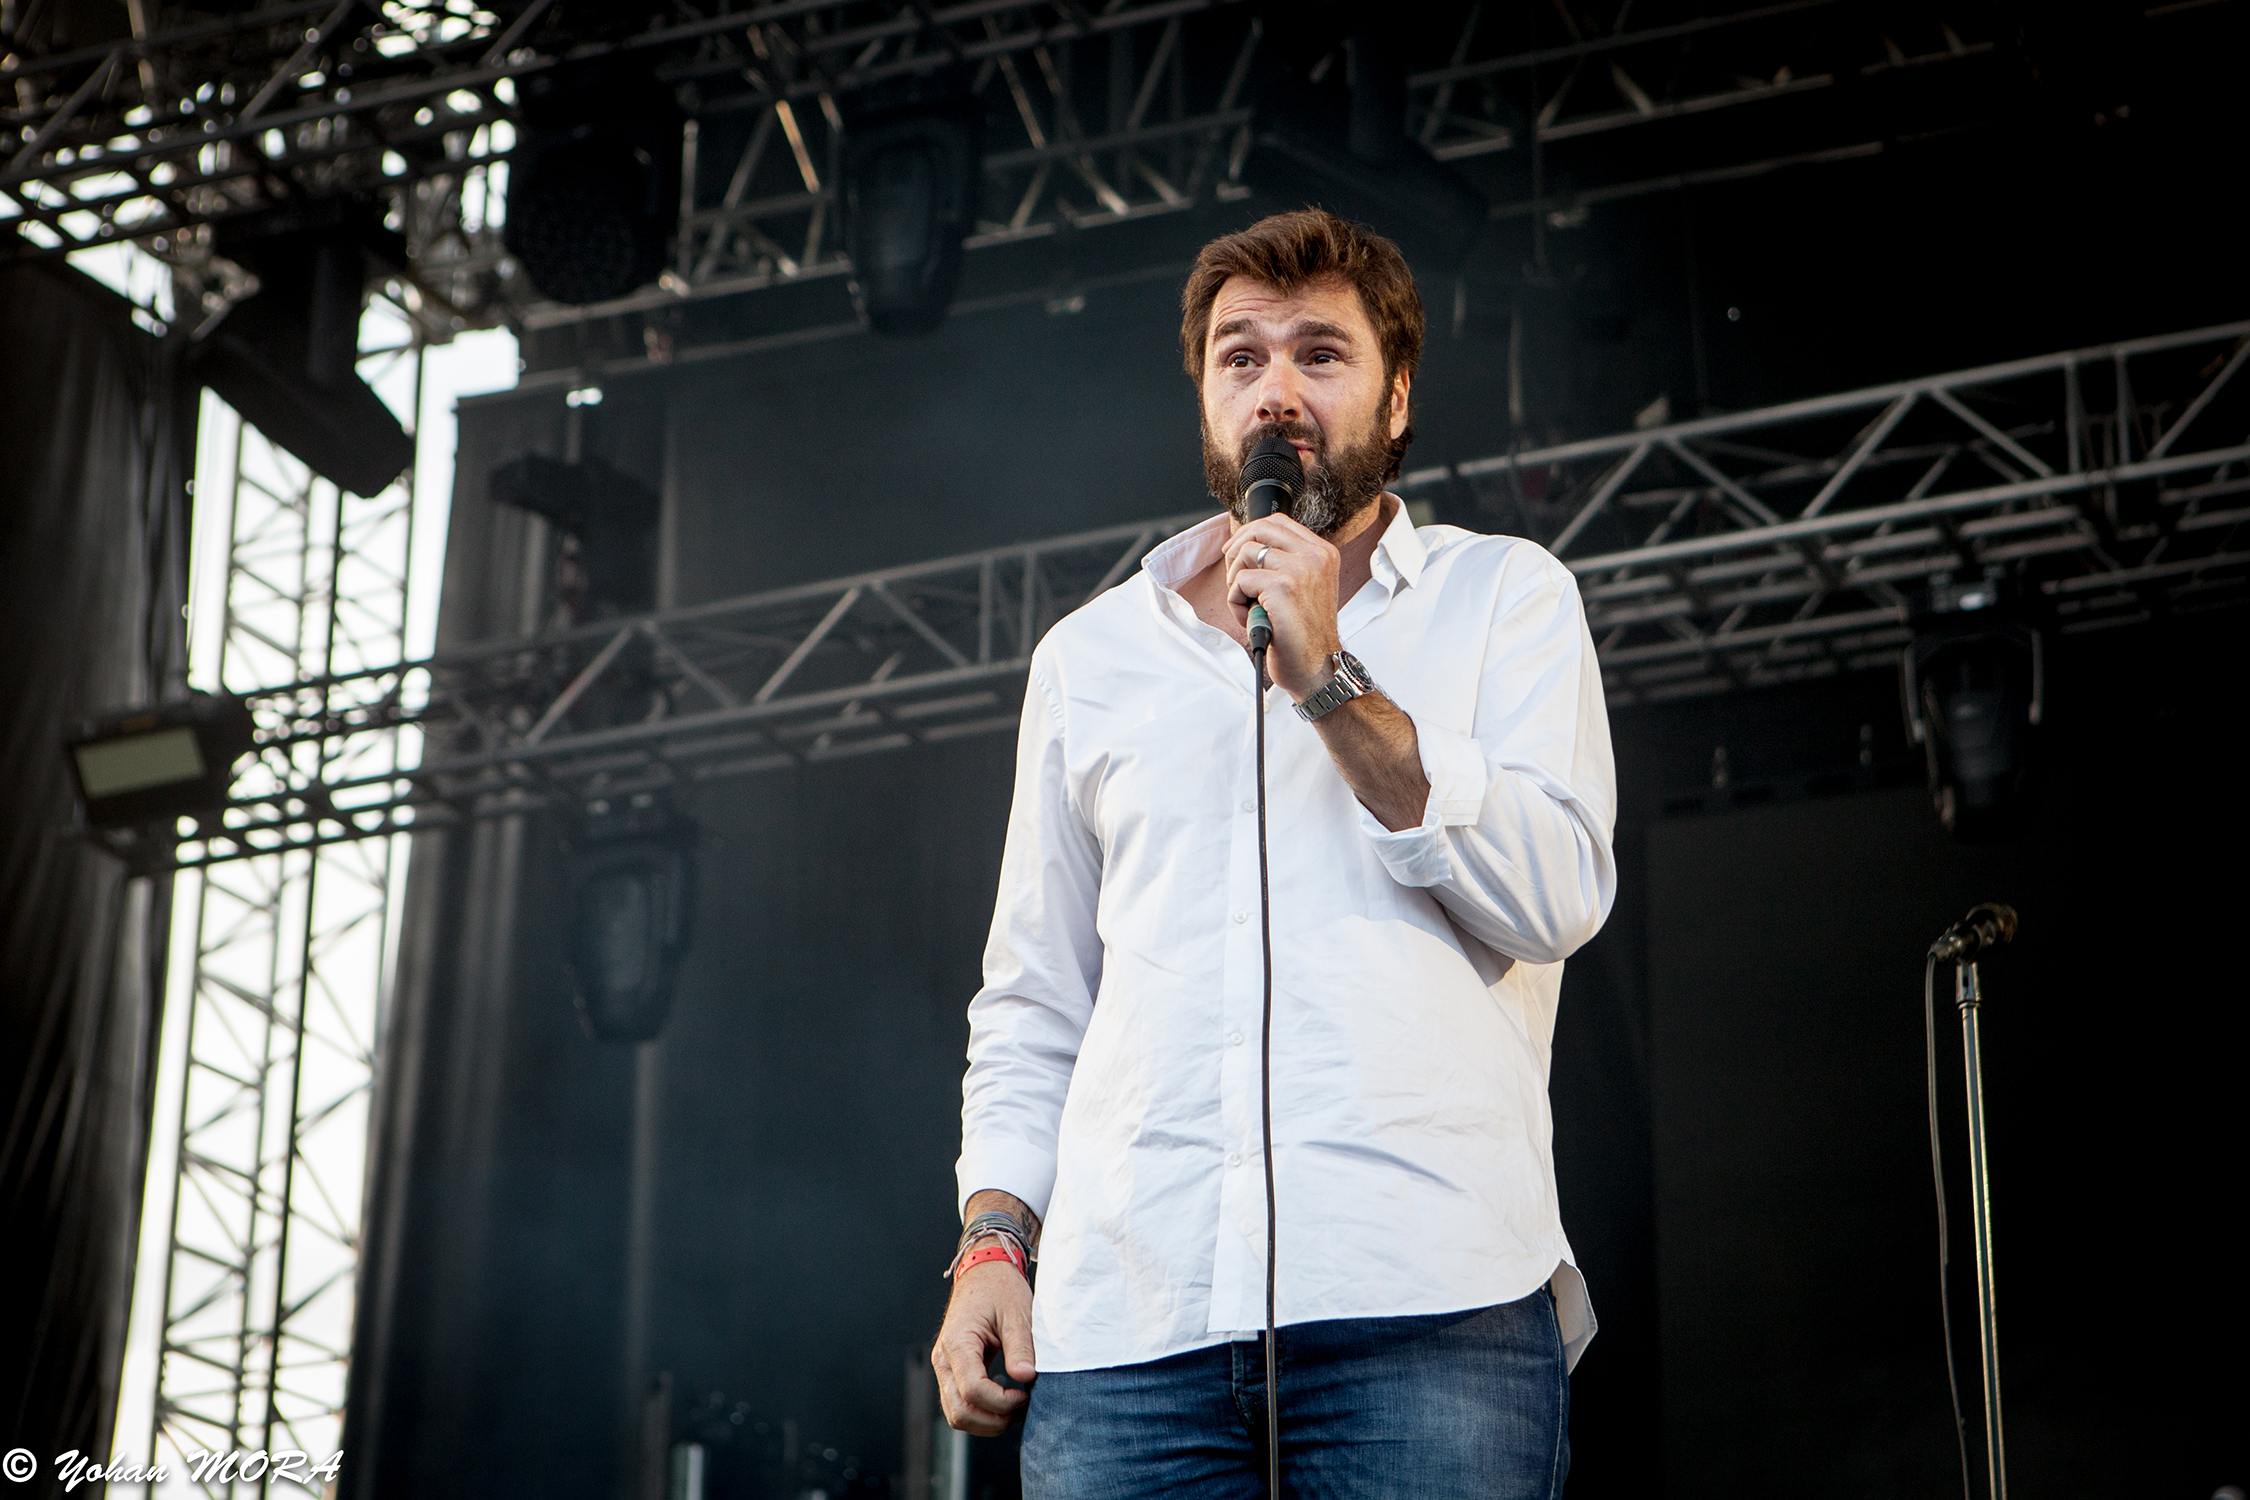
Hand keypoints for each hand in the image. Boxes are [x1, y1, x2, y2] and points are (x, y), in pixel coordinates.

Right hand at [932, 1259, 1034, 1433]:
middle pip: (959, 1412)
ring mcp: (944, 1367)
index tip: (1026, 1394)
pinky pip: (959, 1404)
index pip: (973, 1391)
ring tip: (1016, 1408)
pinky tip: (1005, 1402)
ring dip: (987, 1422)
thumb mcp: (1017, 1312)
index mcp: (958, 1343)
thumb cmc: (1000, 1288)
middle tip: (1023, 1408)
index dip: (1001, 1402)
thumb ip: (1020, 1346)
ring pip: (956, 1414)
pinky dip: (981, 1413)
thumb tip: (1026, 1377)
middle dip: (993, 1420)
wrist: (984, 1271)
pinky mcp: (952, 1371)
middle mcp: (943, 1359)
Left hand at [1222, 513, 1342, 697]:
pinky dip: (1236, 602)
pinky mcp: (1282, 588)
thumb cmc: (1305, 635)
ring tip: (1249, 606)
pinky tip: (1251, 618)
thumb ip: (1287, 563)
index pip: (1278, 521)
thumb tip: (1246, 545)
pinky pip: (1240, 581)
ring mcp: (1300, 570)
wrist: (1317, 669)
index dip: (1249, 533)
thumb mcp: (1306, 588)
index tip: (1236, 554)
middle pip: (1259, 529)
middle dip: (1236, 552)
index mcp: (1323, 553)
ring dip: (1236, 582)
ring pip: (1245, 553)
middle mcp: (1315, 556)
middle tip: (1235, 580)